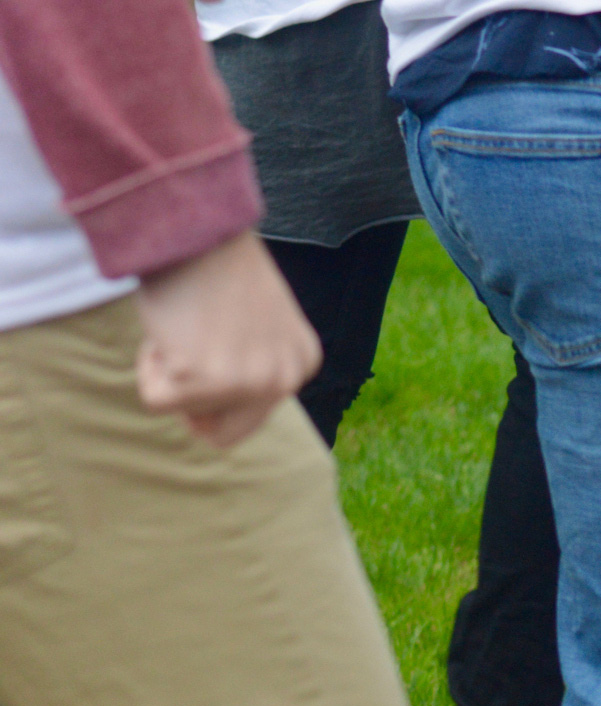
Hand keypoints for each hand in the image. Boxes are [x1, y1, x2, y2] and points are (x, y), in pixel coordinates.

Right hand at [132, 232, 318, 447]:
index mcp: (302, 361)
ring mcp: (249, 382)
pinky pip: (156, 399)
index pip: (253, 416)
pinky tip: (167, 326)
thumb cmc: (213, 264)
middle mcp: (285, 378)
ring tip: (181, 324)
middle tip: (177, 367)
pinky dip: (147, 367)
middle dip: (194, 409)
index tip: (203, 353)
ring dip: (169, 372)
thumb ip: (249, 361)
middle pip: (225, 435)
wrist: (194, 225)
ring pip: (185, 411)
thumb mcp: (254, 321)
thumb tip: (211, 416)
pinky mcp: (206, 379)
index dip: (215, 394)